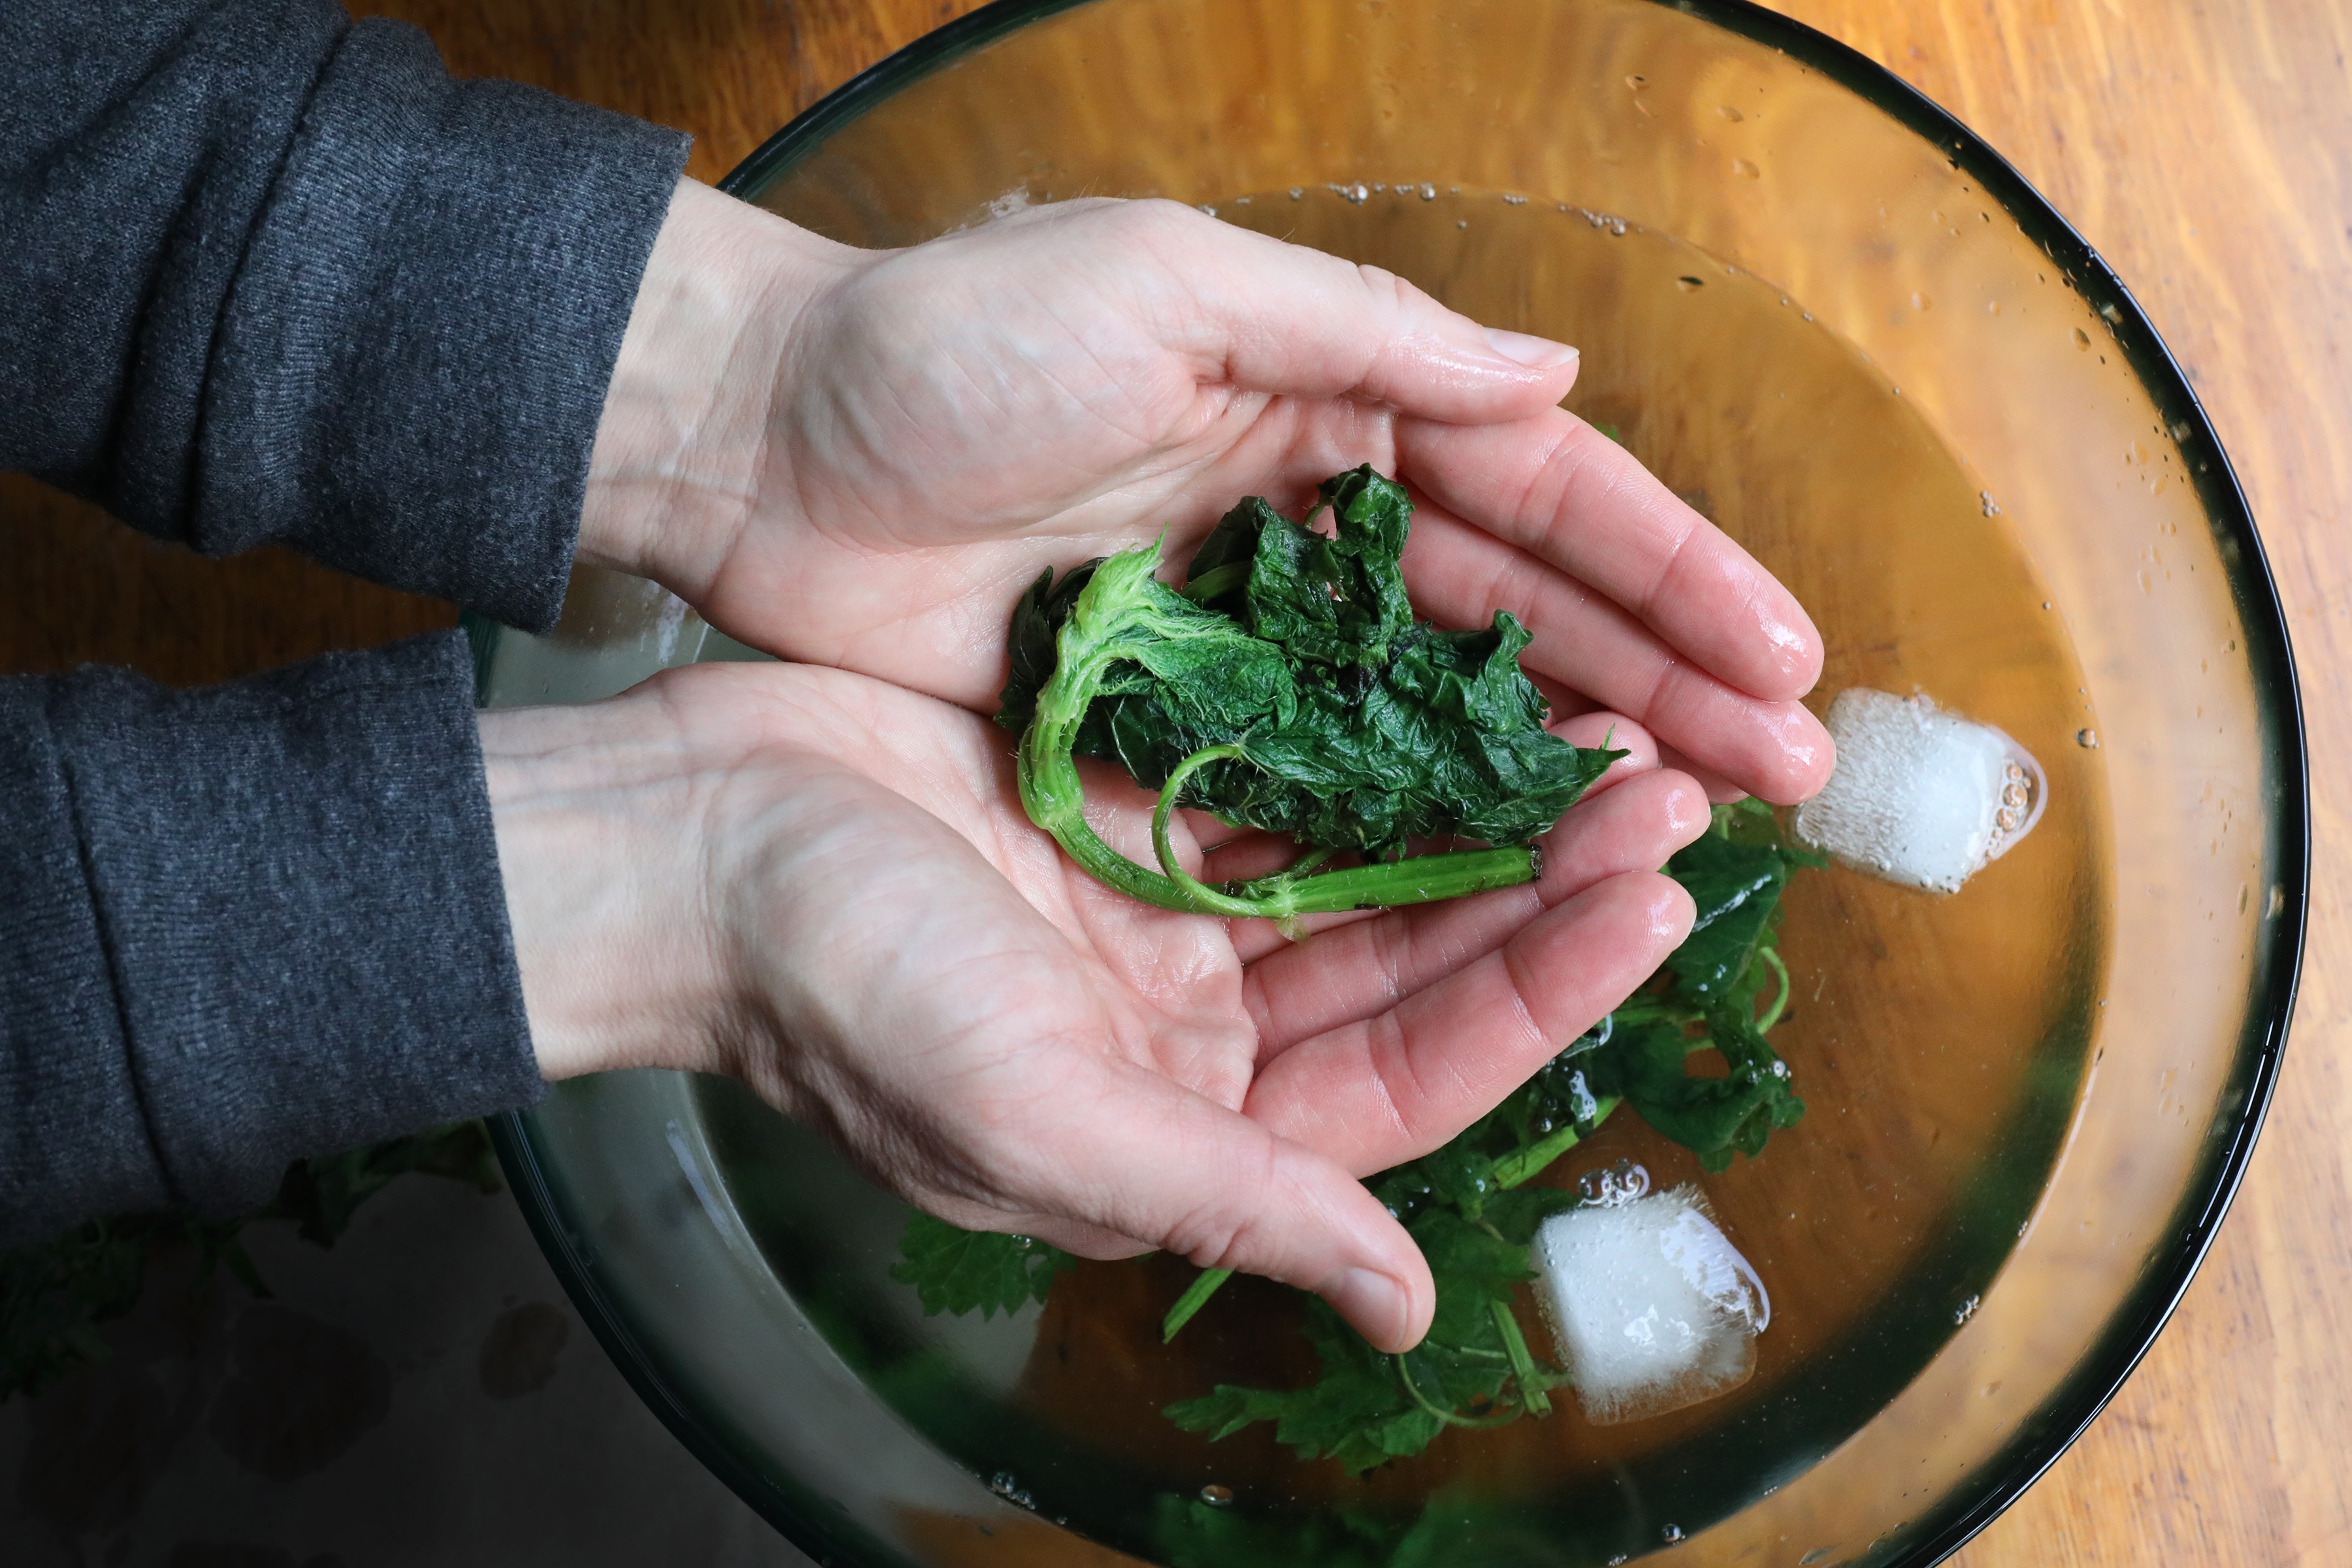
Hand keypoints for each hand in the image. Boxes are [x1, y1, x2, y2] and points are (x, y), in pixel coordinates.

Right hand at [481, 660, 1709, 1350]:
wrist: (685, 841)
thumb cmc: (842, 989)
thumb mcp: (1042, 1113)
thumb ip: (1231, 1201)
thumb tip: (1403, 1309)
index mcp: (1191, 1121)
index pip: (1411, 1070)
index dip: (1539, 996)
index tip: (1648, 904)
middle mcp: (1197, 1025)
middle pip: (1411, 960)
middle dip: (1539, 886)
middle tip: (1658, 791)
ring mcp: (1164, 913)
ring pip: (1366, 865)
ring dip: (1474, 808)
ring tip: (1597, 730)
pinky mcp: (1124, 806)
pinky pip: (1284, 781)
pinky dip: (1368, 742)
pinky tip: (1451, 685)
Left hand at [579, 180, 1832, 803]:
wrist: (760, 449)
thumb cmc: (949, 343)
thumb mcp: (1165, 283)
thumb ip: (1364, 336)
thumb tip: (1561, 373)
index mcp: (1326, 407)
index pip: (1538, 495)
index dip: (1668, 572)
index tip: (1784, 653)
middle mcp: (1308, 527)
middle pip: (1519, 619)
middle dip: (1661, 688)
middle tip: (1792, 775)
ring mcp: (1245, 642)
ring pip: (1440, 717)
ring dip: (1566, 773)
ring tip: (1689, 833)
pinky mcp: (1168, 729)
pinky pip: (1319, 788)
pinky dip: (1416, 828)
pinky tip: (1510, 878)